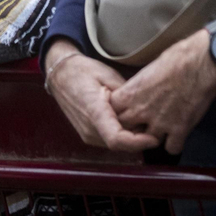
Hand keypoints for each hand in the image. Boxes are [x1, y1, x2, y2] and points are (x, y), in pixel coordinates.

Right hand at [43, 40, 157, 151]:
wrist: (60, 75)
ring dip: (131, 137)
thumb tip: (145, 109)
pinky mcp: (88, 135)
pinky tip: (128, 120)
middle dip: (140, 138)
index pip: (117, 138)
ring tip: (142, 120)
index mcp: (94, 111)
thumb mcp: (108, 75)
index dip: (138, 143)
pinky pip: (109, 140)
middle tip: (154, 123)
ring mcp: (87, 134)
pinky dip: (122, 135)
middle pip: (120, 144)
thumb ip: (126, 95)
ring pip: (116, 144)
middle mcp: (89, 129)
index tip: (155, 138)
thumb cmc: (83, 71)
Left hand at [108, 29, 215, 153]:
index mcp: (130, 93)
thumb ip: (139, 87)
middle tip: (142, 123)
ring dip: (153, 137)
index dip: (118, 111)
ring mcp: (160, 123)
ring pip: (147, 142)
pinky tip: (178, 135)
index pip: (112, 111)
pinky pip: (171, 148)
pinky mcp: (179, 130)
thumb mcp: (148, 69)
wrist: (200, 63)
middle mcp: (141, 111)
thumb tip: (139, 92)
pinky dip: (175, 143)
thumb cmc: (176, 58)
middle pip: (125, 129)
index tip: (125, 110)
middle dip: (132, 127)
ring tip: (161, 129)